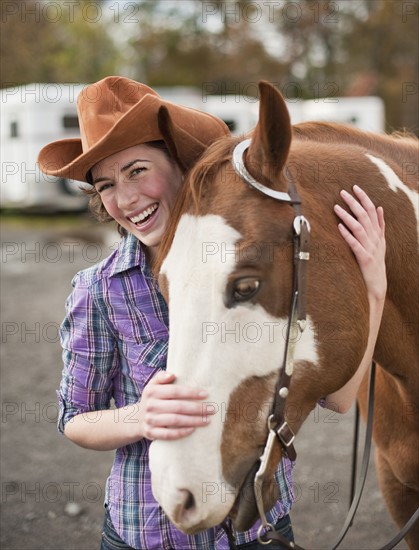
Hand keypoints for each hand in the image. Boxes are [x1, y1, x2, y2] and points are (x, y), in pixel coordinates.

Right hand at [139, 371, 214, 440]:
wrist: (134, 418)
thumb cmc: (152, 398)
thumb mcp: (153, 384)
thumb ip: (161, 377)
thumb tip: (172, 374)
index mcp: (152, 391)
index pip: (175, 391)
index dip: (191, 393)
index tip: (206, 394)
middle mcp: (150, 405)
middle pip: (178, 407)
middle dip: (197, 408)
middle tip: (212, 409)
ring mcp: (150, 420)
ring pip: (175, 421)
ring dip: (193, 421)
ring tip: (207, 420)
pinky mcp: (150, 433)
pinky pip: (168, 435)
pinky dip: (181, 433)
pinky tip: (193, 430)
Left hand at [334, 185, 386, 301]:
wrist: (377, 283)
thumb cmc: (376, 261)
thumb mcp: (380, 241)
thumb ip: (380, 224)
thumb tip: (379, 207)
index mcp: (378, 232)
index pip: (372, 210)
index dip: (364, 198)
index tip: (354, 187)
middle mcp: (375, 238)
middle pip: (365, 215)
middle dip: (354, 202)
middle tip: (342, 192)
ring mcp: (370, 248)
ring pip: (359, 228)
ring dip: (347, 216)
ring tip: (336, 207)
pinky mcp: (364, 258)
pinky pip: (354, 244)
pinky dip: (347, 234)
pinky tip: (339, 227)